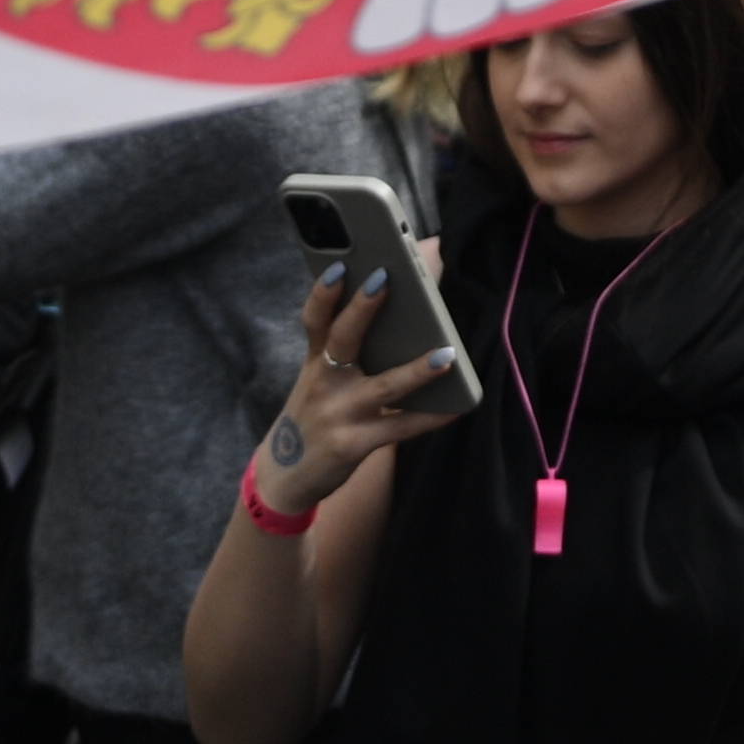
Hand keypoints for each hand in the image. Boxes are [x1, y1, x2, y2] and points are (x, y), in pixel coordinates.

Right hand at [257, 274, 472, 520]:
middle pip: (342, 339)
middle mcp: (324, 383)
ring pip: (384, 387)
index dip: (324, 293)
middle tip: (384, 279)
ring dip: (417, 371)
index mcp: (315, 362)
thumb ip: (343, 353)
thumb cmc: (313, 416)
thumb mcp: (318, 381)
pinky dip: (432, 418)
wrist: (286, 476)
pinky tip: (457, 408)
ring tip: (447, 354)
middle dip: (362, 309)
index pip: (314, 320)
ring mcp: (340, 414)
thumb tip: (392, 316)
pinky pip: (401, 428)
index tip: (340, 267)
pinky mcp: (355, 444)